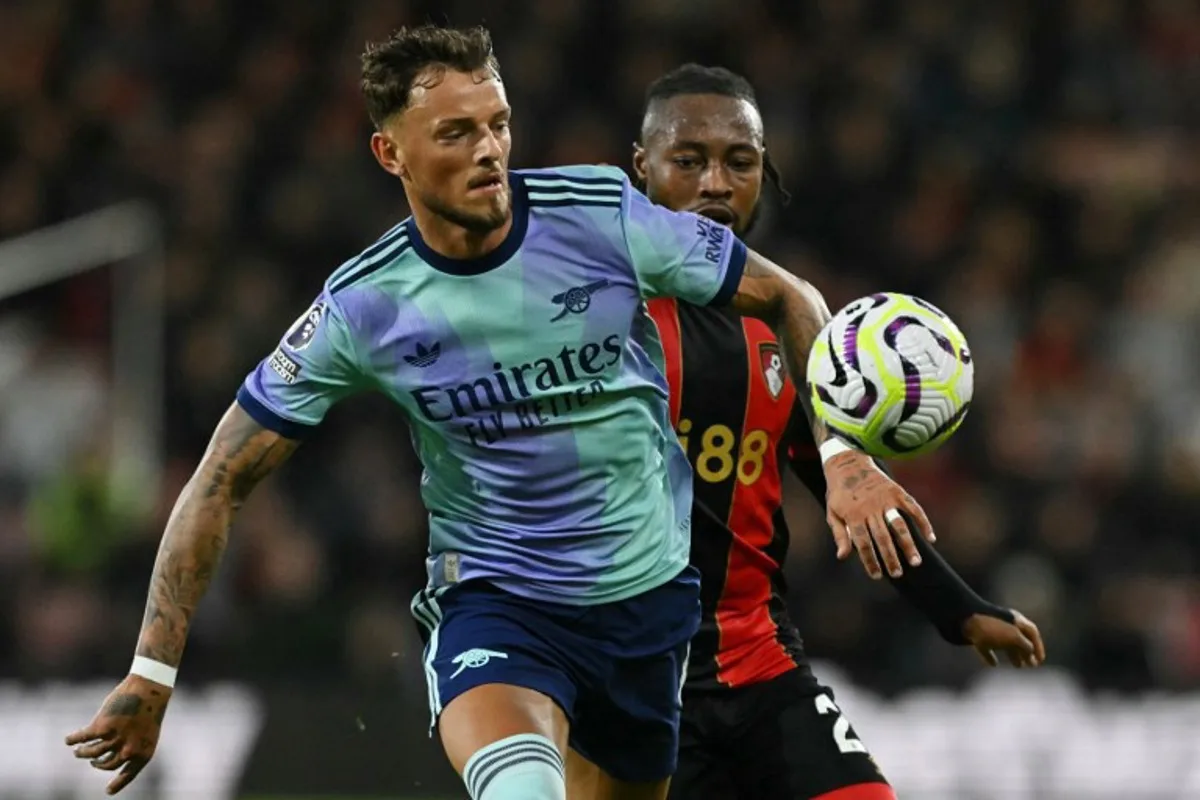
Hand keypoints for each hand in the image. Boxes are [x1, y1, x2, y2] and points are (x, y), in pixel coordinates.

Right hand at [65, 674, 171, 794]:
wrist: (150, 687)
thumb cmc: (150, 708)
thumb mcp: (147, 731)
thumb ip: (132, 746)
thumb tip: (110, 756)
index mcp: (143, 753)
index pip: (128, 774)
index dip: (117, 784)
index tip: (108, 792)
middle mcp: (129, 751)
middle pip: (105, 764)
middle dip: (96, 764)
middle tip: (92, 761)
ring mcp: (115, 740)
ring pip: (91, 753)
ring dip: (82, 752)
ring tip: (78, 750)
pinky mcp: (101, 727)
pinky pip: (82, 737)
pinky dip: (73, 739)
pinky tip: (68, 740)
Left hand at [825, 450, 934, 579]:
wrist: (848, 463)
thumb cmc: (839, 493)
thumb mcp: (832, 513)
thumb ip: (839, 535)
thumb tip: (843, 557)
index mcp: (852, 515)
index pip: (862, 543)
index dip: (870, 560)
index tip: (877, 575)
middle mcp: (870, 508)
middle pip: (882, 537)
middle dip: (890, 558)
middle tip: (897, 574)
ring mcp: (885, 499)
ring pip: (899, 525)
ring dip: (908, 545)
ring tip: (915, 562)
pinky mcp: (897, 491)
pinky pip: (913, 508)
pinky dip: (923, 522)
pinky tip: (931, 538)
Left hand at [963, 610, 1045, 667]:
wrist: (964, 620)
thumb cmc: (993, 628)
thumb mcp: (1014, 637)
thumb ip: (1025, 645)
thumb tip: (1031, 652)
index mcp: (1014, 619)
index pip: (1031, 632)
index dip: (1038, 646)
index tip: (1040, 660)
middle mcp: (1003, 622)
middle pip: (1018, 638)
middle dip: (1026, 652)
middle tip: (1031, 666)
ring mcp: (988, 628)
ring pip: (1004, 642)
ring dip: (1013, 654)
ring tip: (1018, 666)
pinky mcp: (975, 635)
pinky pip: (986, 646)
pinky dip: (991, 655)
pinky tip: (993, 664)